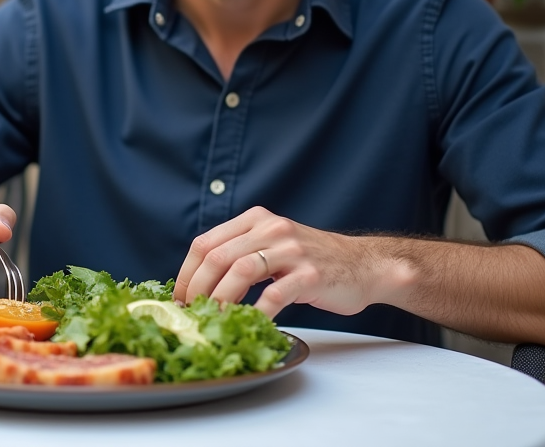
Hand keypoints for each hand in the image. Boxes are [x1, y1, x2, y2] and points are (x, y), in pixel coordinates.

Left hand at [174, 206, 391, 319]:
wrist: (364, 265)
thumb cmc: (312, 261)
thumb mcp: (273, 245)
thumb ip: (241, 253)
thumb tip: (198, 286)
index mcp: (256, 220)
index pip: (205, 242)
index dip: (186, 273)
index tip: (179, 298)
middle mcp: (272, 229)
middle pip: (217, 257)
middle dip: (197, 290)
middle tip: (191, 314)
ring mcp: (292, 250)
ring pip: (240, 272)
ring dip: (220, 300)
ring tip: (213, 320)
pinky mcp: (311, 275)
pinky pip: (274, 295)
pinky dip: (256, 313)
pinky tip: (250, 325)